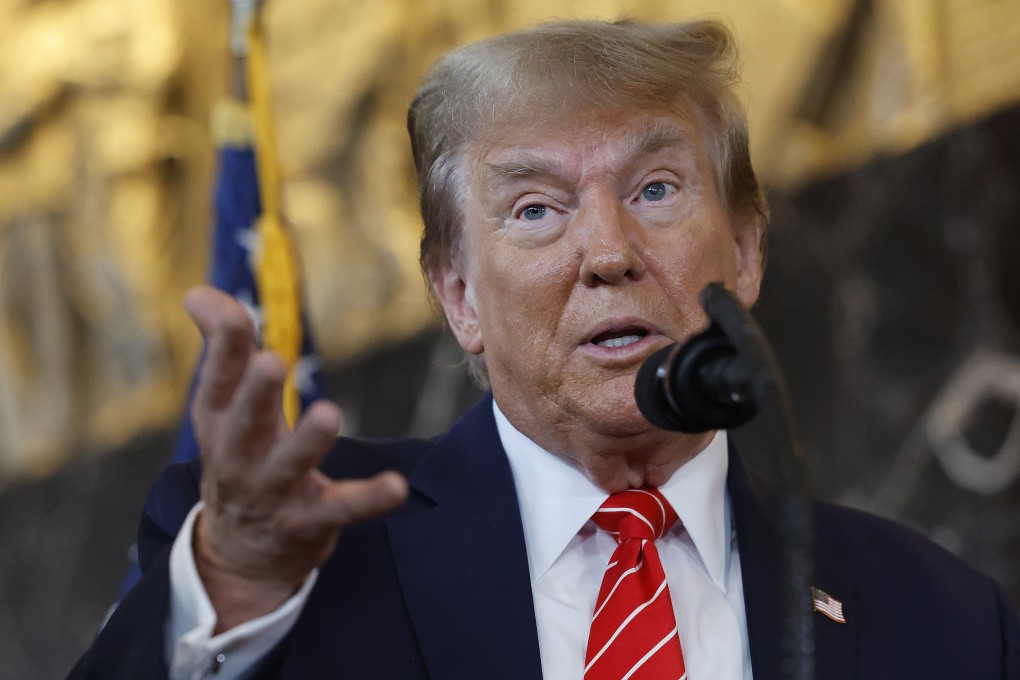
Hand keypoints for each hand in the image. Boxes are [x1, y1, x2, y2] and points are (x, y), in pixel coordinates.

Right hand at [183, 285, 407, 631]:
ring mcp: (274, 492)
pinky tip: (397, 486)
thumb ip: (223, 347)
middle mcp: (239, 457)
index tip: (238, 316)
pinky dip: (369, 499)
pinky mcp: (311, 521)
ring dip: (307, 442)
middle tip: (271, 360)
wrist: (239, 551)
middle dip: (255, 394)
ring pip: (290, 466)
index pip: (218, 381)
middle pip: (245, 424)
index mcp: (218, 423)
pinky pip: (343, 509)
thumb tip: (197, 292)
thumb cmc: (239, 455)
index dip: (226, 348)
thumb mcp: (223, 406)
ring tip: (329, 414)